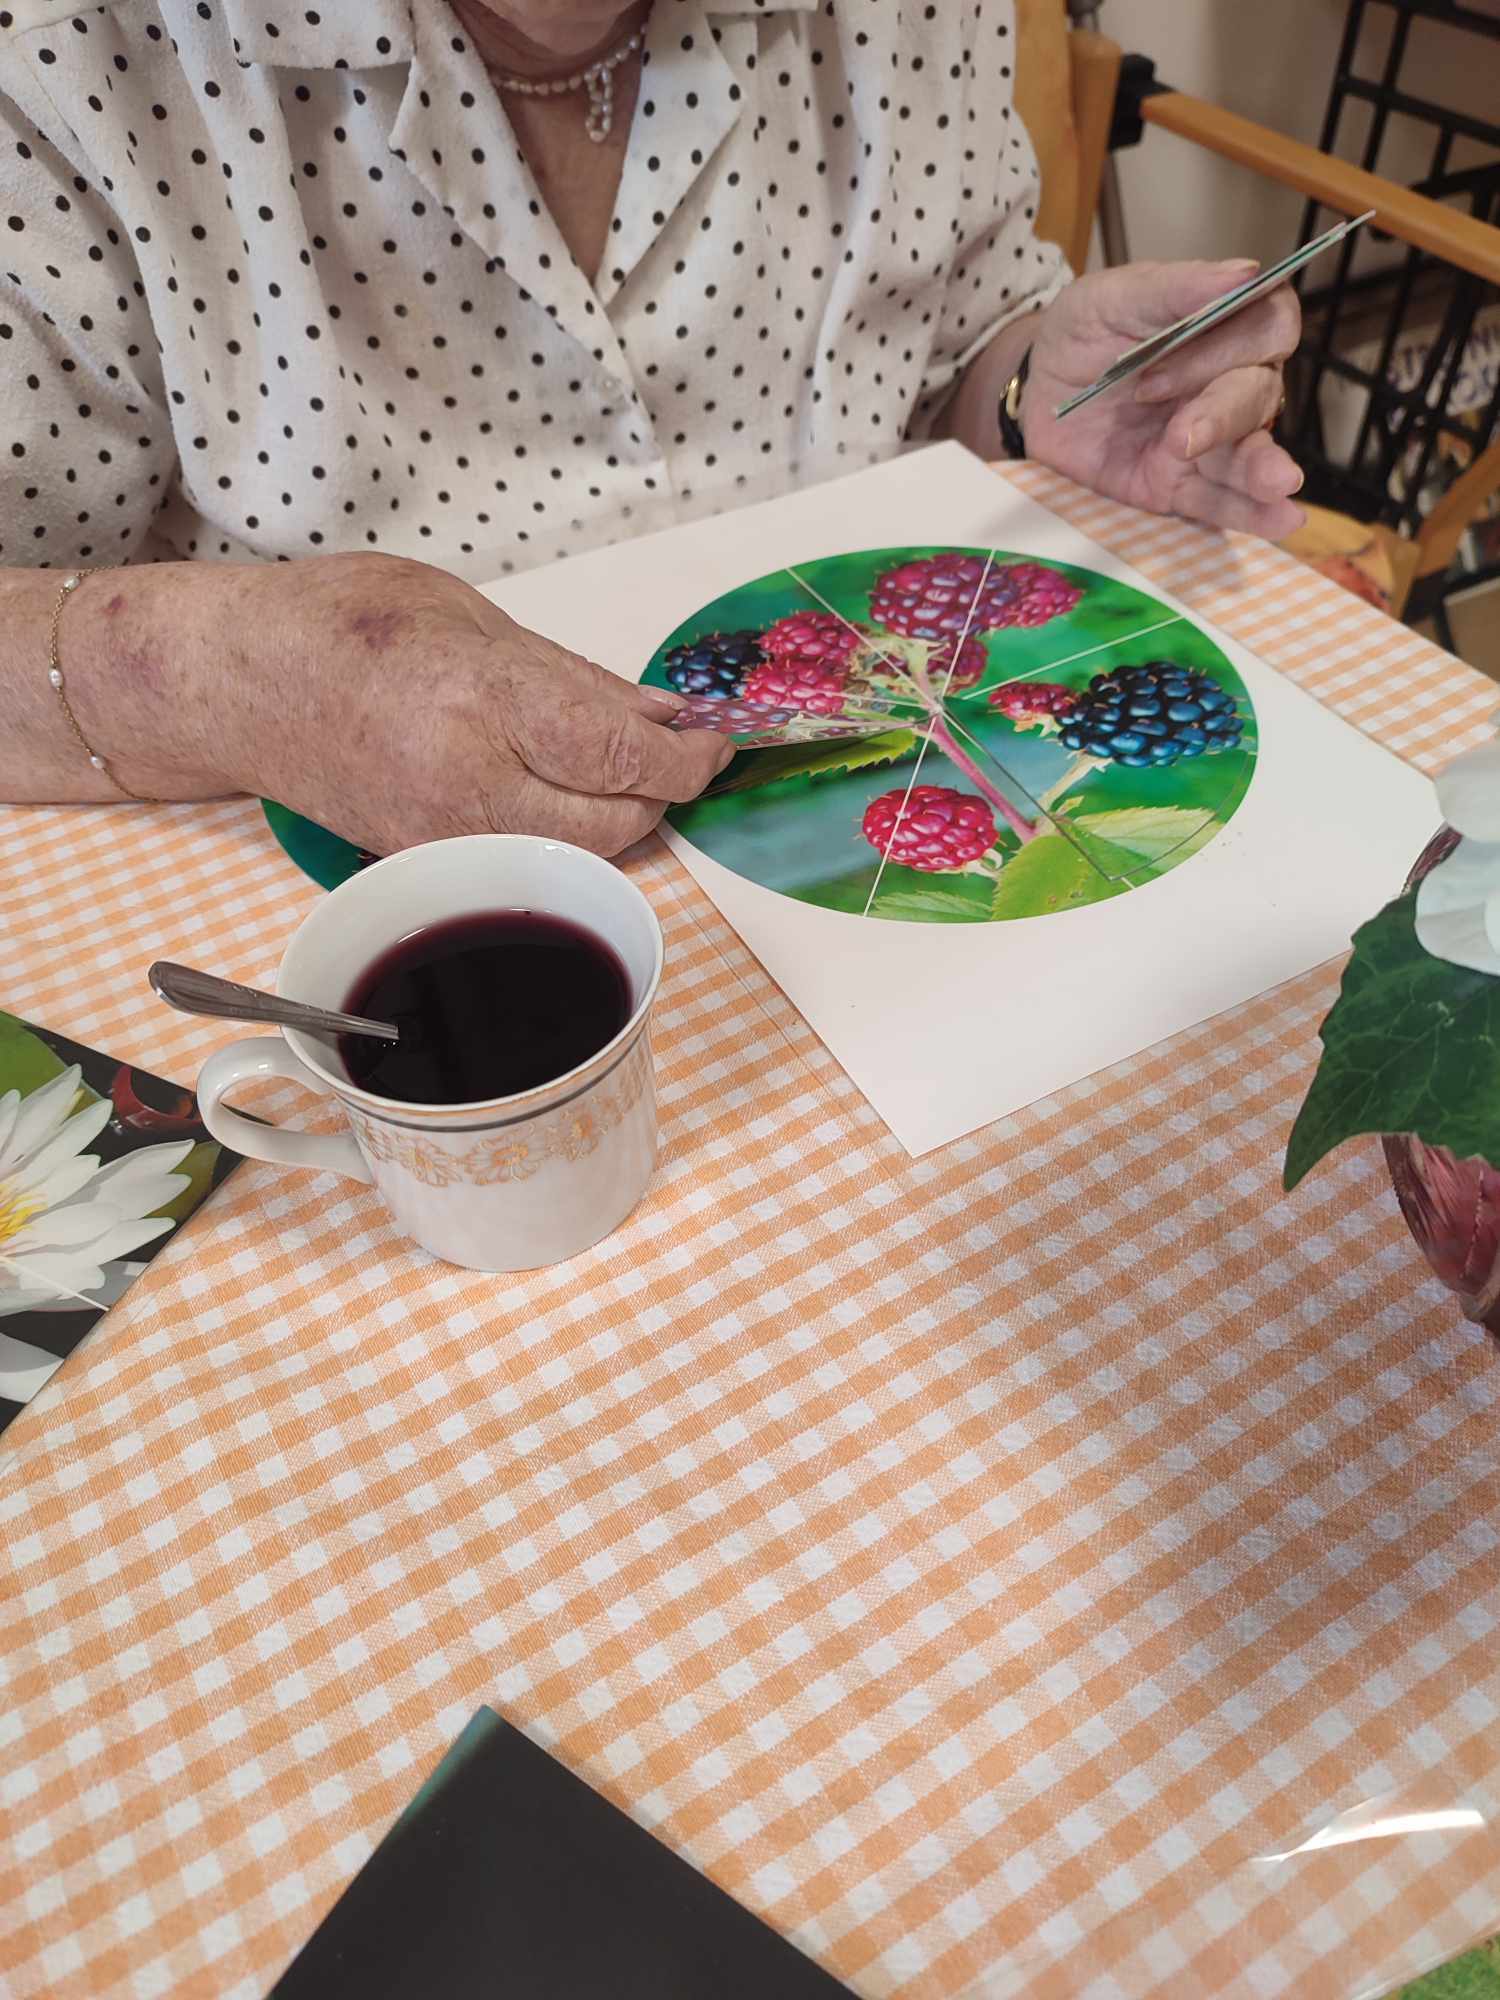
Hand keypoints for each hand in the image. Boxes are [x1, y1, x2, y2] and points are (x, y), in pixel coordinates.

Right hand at [221, 554, 730, 855]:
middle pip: (614, 824)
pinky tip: (559, 792)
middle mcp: (463, 781)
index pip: (617, 751)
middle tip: (670, 752)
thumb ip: (571, 676)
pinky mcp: (430, 866)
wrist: (237, 685)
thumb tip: (658, 716)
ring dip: (618, 820)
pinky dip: (566, 836)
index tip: (714, 741)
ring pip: (579, 857)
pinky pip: (529, 863)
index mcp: (479, 698)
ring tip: (613, 768)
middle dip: (659, 792)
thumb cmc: (342, 626)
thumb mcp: (471, 617)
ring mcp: (443, 838)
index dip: (685, 757)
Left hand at [1022, 260, 1305, 539]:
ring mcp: (1208, 440)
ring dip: (1263, 468)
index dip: (1229, 346)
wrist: (1036, 394)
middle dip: (1221, 413)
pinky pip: (1222, 503)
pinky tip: (1285, 522)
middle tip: (1176, 432)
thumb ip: (1174, 287)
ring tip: (1280, 483)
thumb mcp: (1111, 298)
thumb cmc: (1082, 334)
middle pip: (1258, 394)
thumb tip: (1246, 272)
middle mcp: (1229, 382)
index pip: (1266, 327)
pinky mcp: (1179, 486)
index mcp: (1225, 326)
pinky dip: (1253, 514)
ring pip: (1250, 451)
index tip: (1159, 363)